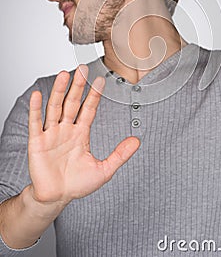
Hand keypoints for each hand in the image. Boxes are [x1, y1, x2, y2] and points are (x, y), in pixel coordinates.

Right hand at [28, 66, 139, 204]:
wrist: (56, 198)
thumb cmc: (77, 184)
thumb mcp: (103, 170)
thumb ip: (119, 155)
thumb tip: (137, 141)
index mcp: (81, 133)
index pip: (88, 109)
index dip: (94, 95)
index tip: (101, 80)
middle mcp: (66, 130)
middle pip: (72, 103)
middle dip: (78, 86)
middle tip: (82, 69)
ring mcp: (51, 134)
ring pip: (55, 108)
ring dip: (59, 91)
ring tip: (64, 75)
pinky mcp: (37, 143)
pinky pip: (36, 123)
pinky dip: (36, 109)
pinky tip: (38, 95)